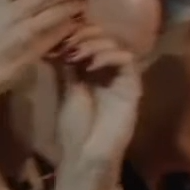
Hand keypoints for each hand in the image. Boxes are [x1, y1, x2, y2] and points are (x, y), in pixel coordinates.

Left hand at [54, 26, 140, 171]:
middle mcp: (109, 70)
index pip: (89, 40)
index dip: (75, 33)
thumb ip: (66, 66)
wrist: (87, 155)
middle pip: (104, 38)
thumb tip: (57, 40)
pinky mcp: (133, 85)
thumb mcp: (66, 90)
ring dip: (94, 44)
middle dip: (85, 35)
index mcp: (91, 71)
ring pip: (116, 45)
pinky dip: (109, 56)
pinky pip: (127, 60)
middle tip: (68, 44)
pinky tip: (91, 65)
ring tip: (76, 55)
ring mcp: (122, 77)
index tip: (57, 39)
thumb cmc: (75, 129)